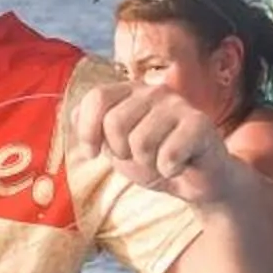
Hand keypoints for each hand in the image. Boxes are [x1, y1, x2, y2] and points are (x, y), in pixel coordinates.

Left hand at [73, 80, 237, 203]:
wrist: (196, 180)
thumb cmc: (154, 160)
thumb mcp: (114, 146)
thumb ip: (92, 128)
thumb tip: (72, 114)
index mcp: (130, 92)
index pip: (96, 98)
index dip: (87, 130)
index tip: (93, 153)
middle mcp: (153, 91)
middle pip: (115, 123)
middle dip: (122, 153)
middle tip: (140, 158)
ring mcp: (178, 105)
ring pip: (140, 143)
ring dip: (147, 164)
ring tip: (161, 160)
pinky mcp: (199, 124)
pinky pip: (168, 155)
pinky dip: (169, 170)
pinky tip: (179, 165)